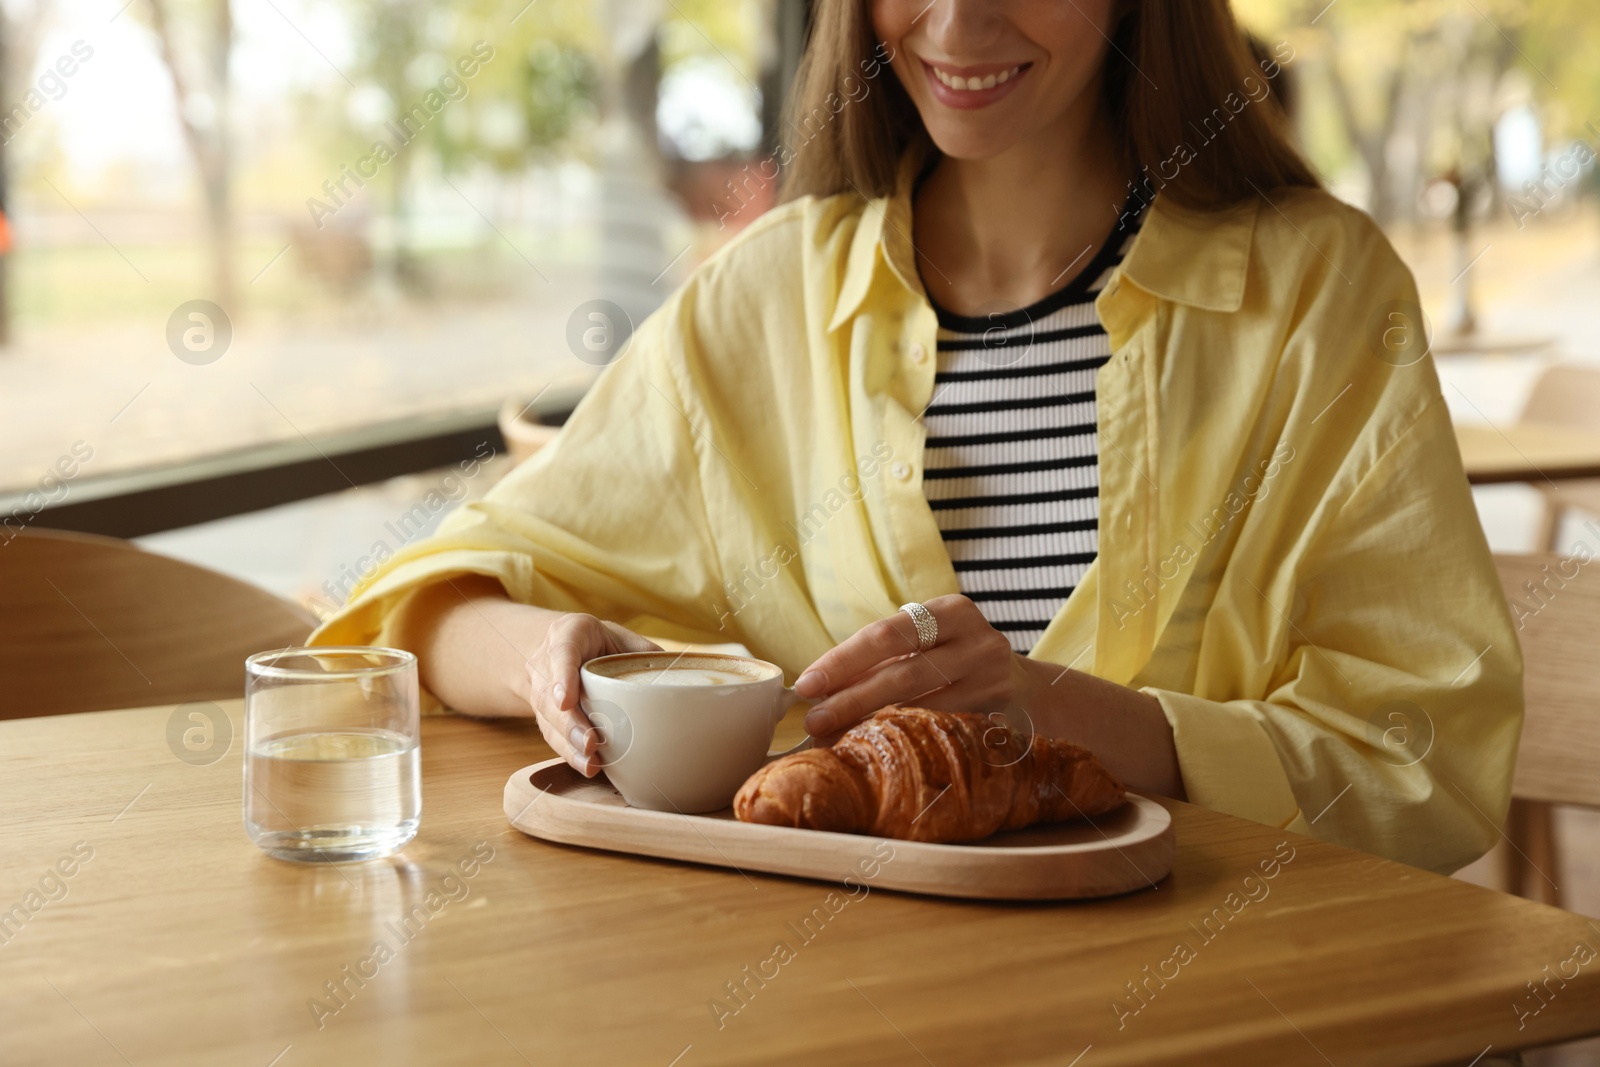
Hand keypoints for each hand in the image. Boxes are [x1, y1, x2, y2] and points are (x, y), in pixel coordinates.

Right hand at [524, 614, 659, 776]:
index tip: (566, 701)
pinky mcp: (544, 714)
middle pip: (550, 693)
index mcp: (570, 632)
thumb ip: (646, 656)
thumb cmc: (603, 644)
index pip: (562, 650)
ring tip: (590, 760)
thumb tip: (682, 681)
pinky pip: (551, 734)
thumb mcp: (624, 639)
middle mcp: (546, 660)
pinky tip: (587, 765)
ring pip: (548, 718)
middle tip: (590, 742)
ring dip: (569, 743)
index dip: (562, 675)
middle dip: (570, 722)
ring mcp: (541, 688)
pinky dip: (569, 752)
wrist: (566, 649)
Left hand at [794, 595, 1027, 736]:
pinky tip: (879, 750)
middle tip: (814, 720)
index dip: (842, 660)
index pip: (886, 634)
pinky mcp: (1001, 720)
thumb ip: (884, 658)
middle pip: (902, 672)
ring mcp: (993, 683)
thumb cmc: (957, 663)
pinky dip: (905, 742)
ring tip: (835, 739)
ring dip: (870, 726)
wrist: (1029, 692)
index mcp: (951, 611)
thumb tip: (819, 691)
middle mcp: (978, 642)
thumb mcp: (929, 645)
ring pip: (922, 709)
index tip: (807, 684)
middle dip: (851, 699)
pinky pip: (942, 733)